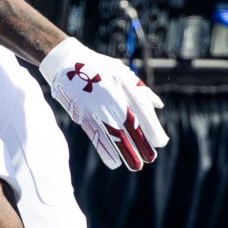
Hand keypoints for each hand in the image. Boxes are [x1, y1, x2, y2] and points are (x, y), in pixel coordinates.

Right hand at [39, 37, 168, 170]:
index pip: (141, 107)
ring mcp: (95, 105)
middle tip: (150, 158)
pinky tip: (114, 162)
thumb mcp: (121, 72)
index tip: (161, 142)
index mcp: (124, 82)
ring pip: (113, 132)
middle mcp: (111, 94)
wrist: (66, 61)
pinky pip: (95, 134)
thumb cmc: (99, 67)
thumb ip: (140, 90)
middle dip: (141, 142)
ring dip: (125, 151)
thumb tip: (158, 105)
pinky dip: (105, 149)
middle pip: (129, 122)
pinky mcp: (82, 113)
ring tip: (136, 166)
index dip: (152, 126)